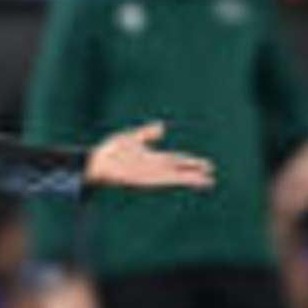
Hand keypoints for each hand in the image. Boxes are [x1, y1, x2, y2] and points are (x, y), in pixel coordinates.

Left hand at [85, 123, 214, 190]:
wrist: (96, 161)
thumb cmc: (110, 151)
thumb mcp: (132, 137)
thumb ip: (147, 133)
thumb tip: (162, 126)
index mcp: (152, 158)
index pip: (176, 160)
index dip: (190, 162)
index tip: (205, 164)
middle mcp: (153, 168)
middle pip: (178, 169)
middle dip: (194, 171)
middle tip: (211, 173)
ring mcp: (149, 174)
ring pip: (174, 177)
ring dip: (190, 179)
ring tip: (206, 181)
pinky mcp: (143, 179)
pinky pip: (162, 179)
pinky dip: (175, 179)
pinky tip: (185, 180)